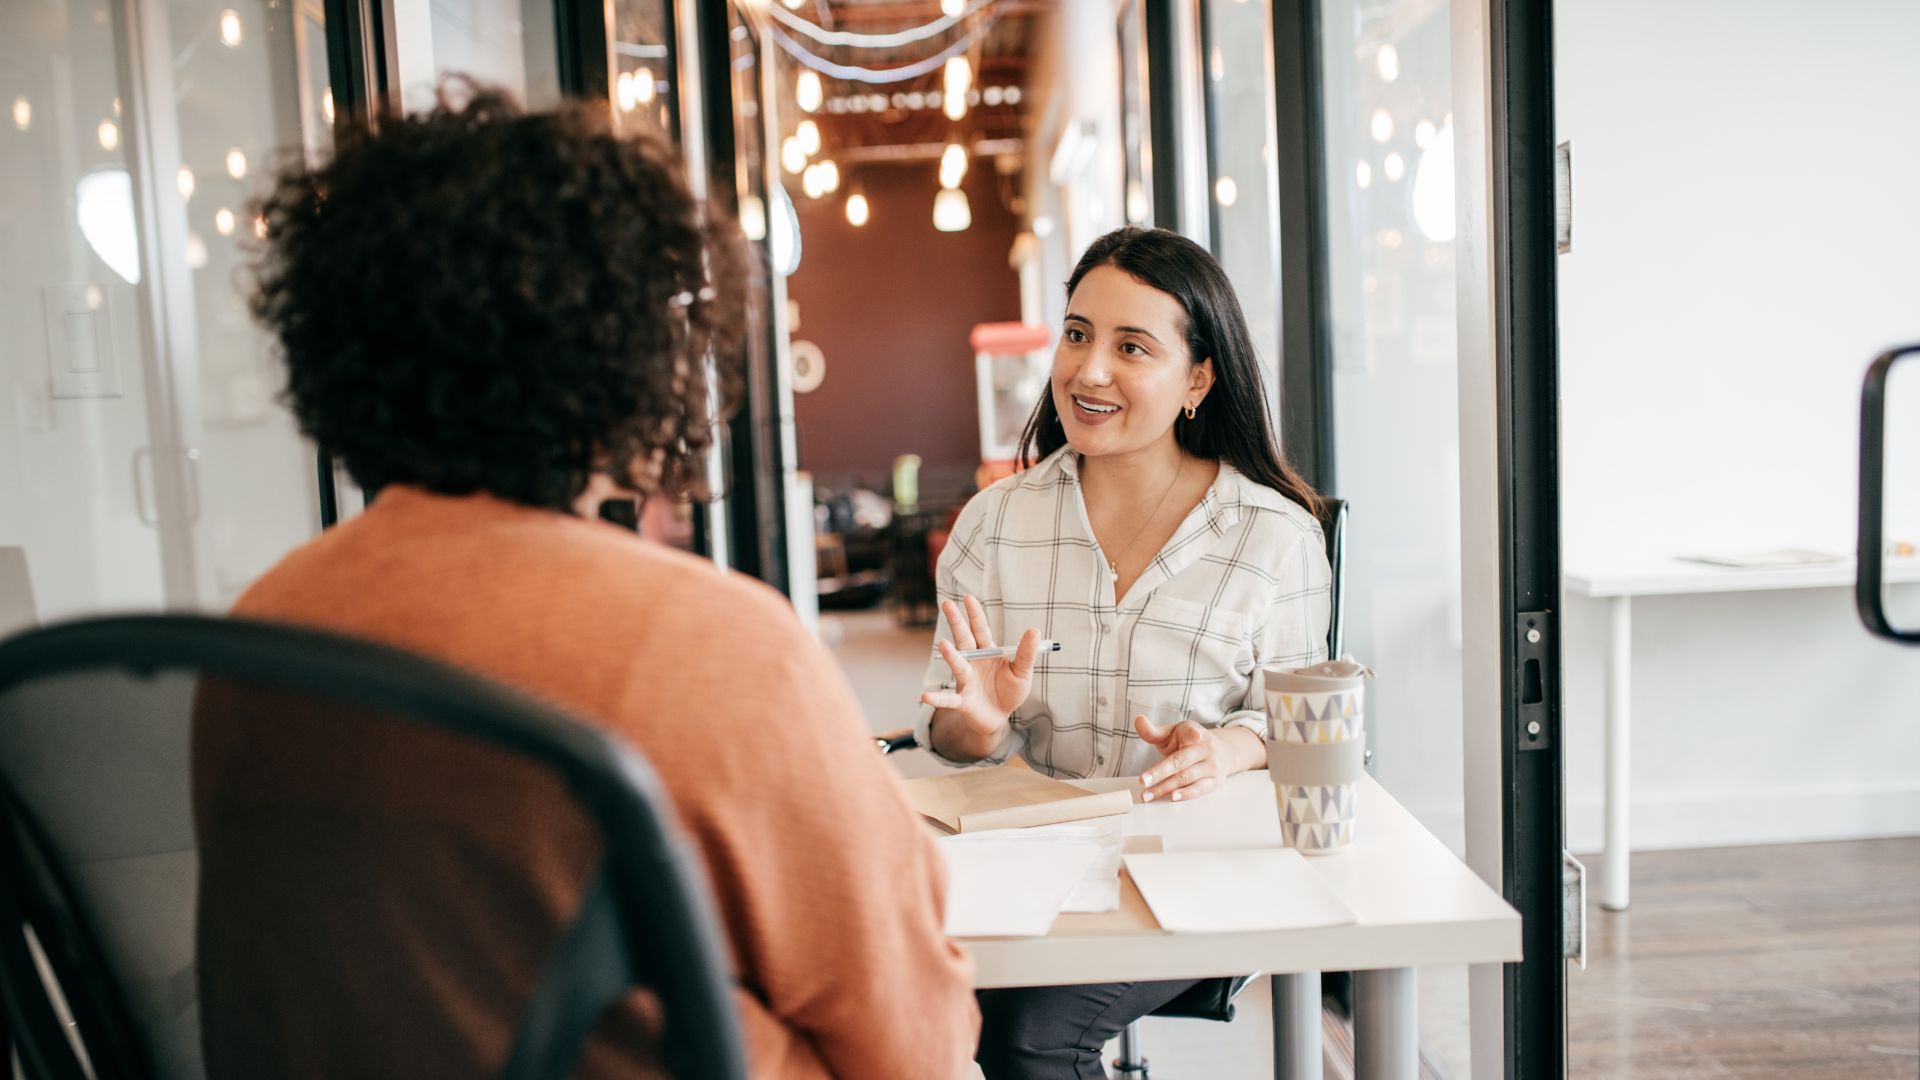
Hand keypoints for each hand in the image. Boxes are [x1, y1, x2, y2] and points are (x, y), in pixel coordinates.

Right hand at [919, 596, 1040, 747]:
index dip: (975, 615)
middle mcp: (973, 663)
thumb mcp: (1022, 671)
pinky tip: (925, 697)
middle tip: (946, 604)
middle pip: (964, 640)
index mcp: (987, 652)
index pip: (980, 630)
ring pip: (958, 666)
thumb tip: (1034, 629)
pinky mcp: (963, 701)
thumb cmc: (1009, 691)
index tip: (968, 598)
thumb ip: (1026, 653)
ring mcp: (966, 681)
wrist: (999, 718)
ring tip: (943, 644)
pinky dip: (938, 699)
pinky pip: (949, 700)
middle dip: (956, 622)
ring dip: (951, 656)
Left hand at [1135, 715, 1252, 802]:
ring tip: (1148, 795)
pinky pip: (1199, 789)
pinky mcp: (1216, 781)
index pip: (1191, 732)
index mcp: (1194, 732)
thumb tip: (1138, 720)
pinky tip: (1173, 797)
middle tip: (1142, 781)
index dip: (1192, 734)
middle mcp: (1206, 748)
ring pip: (1186, 777)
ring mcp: (1212, 765)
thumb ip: (1154, 731)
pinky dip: (1186, 794)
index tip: (1193, 734)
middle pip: (1180, 761)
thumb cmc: (1189, 742)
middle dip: (1160, 772)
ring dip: (1165, 788)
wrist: (1223, 752)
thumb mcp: (1173, 732)